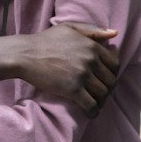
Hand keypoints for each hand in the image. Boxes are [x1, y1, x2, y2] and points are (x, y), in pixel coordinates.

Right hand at [0, 23, 119, 117]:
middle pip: (110, 80)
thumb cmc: (45, 40)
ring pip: (103, 93)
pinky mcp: (72, 90)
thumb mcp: (70, 28)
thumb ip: (93, 31)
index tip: (106, 79)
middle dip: (108, 89)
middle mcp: (91, 60)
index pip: (114, 64)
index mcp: (92, 46)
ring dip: (102, 101)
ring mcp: (82, 75)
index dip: (112, 74)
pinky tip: (91, 113)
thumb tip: (115, 33)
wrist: (25, 55)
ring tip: (96, 104)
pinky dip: (94, 111)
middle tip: (101, 94)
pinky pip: (90, 104)